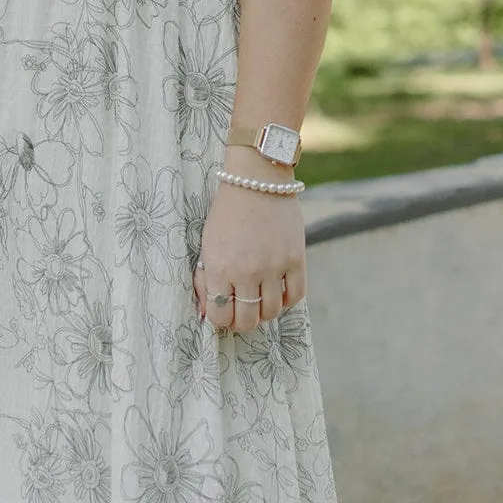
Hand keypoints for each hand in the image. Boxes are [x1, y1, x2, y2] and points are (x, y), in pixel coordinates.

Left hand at [192, 177, 305, 334]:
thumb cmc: (227, 212)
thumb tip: (208, 312)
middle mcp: (246, 271)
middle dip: (241, 322)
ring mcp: (273, 266)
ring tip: (260, 301)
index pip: (219, 315)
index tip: (223, 313)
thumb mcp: (207, 244)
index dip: (220, 320)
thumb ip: (206, 278)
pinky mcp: (296, 259)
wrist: (256, 180)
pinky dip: (287, 300)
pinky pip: (296, 296)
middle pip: (246, 320)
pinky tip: (279, 292)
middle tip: (242, 313)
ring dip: (264, 313)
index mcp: (219, 267)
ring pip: (271, 312)